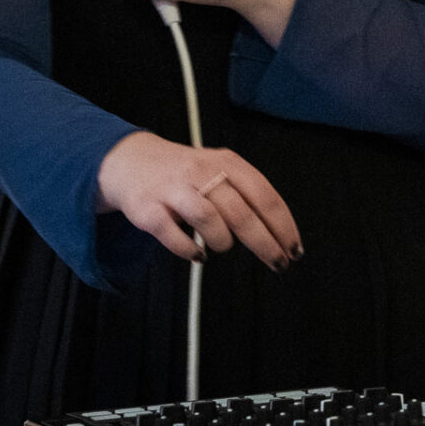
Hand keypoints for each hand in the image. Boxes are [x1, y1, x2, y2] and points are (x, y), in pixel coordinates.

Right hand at [97, 130, 302, 269]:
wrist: (131, 162)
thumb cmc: (187, 174)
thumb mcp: (220, 169)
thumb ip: (247, 193)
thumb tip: (280, 233)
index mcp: (226, 162)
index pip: (264, 196)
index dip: (283, 226)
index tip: (294, 249)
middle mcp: (201, 171)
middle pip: (241, 213)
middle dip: (265, 243)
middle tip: (278, 263)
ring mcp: (173, 190)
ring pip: (209, 220)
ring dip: (222, 242)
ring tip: (220, 245)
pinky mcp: (148, 209)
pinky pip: (173, 235)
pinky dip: (189, 250)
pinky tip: (196, 254)